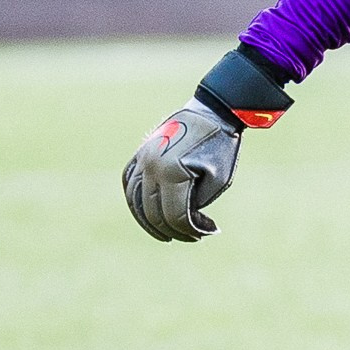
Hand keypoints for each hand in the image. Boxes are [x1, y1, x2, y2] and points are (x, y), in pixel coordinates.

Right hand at [122, 47, 294, 241]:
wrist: (213, 113)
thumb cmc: (221, 147)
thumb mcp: (217, 181)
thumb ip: (195, 204)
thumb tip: (180, 221)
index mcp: (174, 172)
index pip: (175, 216)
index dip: (190, 230)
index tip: (208, 232)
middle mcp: (152, 166)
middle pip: (153, 212)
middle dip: (172, 230)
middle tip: (191, 236)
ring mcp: (143, 158)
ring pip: (135, 200)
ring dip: (149, 221)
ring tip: (166, 233)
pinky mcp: (140, 153)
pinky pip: (128, 182)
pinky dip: (135, 200)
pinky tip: (147, 212)